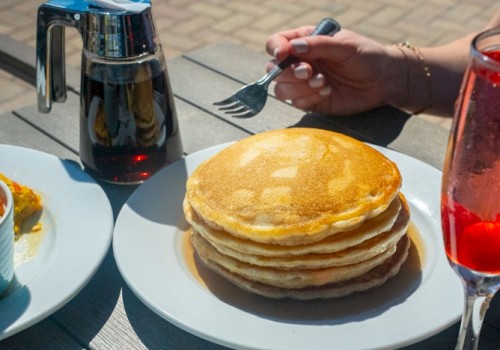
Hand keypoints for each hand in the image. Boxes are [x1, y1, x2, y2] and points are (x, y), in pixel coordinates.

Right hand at [265, 26, 404, 114]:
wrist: (384, 81)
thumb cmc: (366, 56)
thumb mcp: (344, 45)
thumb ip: (318, 45)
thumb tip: (292, 47)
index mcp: (304, 42)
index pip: (276, 43)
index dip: (275, 49)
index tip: (283, 54)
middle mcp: (300, 62)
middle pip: (274, 69)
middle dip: (290, 72)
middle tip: (310, 72)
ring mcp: (303, 84)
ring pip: (281, 89)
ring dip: (300, 88)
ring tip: (323, 83)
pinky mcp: (310, 101)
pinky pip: (296, 103)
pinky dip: (309, 99)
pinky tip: (327, 92)